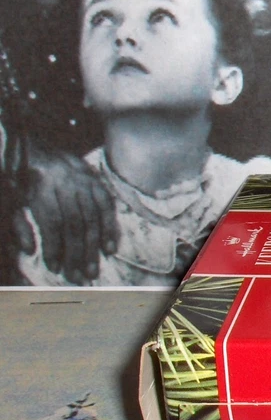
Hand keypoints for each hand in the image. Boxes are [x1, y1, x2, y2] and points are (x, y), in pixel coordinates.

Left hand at [21, 145, 117, 283]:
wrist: (30, 142)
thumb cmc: (18, 175)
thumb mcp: (11, 198)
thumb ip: (20, 224)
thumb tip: (30, 250)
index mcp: (41, 185)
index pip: (52, 223)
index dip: (55, 248)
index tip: (55, 269)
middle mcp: (66, 182)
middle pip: (75, 224)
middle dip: (77, 254)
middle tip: (79, 277)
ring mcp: (84, 180)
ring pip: (93, 218)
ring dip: (94, 248)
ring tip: (92, 270)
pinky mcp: (95, 179)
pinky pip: (107, 206)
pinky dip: (110, 228)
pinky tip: (109, 247)